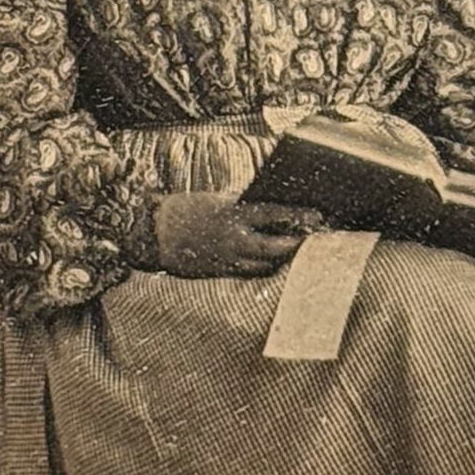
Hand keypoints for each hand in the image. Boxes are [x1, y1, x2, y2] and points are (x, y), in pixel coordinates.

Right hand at [152, 193, 322, 278]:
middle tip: (312, 240)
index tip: (317, 216)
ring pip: (266, 264)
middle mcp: (233, 239)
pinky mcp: (221, 273)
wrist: (157, 233)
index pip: (275, 214)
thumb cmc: (189, 210)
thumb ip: (245, 207)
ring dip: (283, 259)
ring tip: (297, 252)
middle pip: (275, 247)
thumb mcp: (219, 201)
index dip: (298, 216)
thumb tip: (273, 211)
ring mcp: (227, 259)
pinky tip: (273, 263)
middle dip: (296, 245)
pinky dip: (265, 268)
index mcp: (233, 214)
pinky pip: (250, 273)